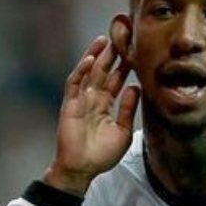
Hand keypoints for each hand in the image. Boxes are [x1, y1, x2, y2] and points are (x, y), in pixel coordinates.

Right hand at [44, 36, 139, 194]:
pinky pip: (74, 84)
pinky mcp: (69, 105)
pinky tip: (90, 59)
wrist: (82, 169)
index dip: (124, 66)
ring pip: (89, 73)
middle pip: (103, 71)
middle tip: (121, 36)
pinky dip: (81, 71)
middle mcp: (93, 99)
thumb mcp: (123, 131)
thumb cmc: (102, 155)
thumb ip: (128, 109)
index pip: (116, 80)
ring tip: (105, 39)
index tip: (135, 50)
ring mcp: (80, 101)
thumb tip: (136, 87)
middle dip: (111, 54)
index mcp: (106, 105)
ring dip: (96, 56)